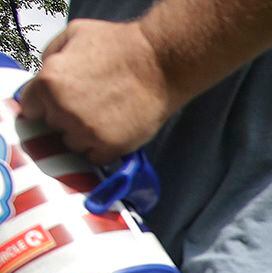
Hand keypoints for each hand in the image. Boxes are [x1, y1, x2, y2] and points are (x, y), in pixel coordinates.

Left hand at [18, 19, 181, 164]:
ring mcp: (86, 131)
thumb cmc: (120, 45)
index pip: (31, 108)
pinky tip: (113, 132)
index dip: (46, 105)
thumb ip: (52, 56)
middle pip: (52, 127)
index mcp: (48, 82)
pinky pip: (95, 158)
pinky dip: (102, 149)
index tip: (58, 105)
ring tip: (103, 120)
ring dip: (84, 136)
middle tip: (88, 107)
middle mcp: (63, 110)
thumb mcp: (74, 34)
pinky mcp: (109, 147)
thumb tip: (46, 74)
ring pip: (72, 145)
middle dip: (66, 118)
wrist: (159, 64)